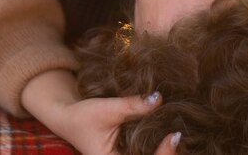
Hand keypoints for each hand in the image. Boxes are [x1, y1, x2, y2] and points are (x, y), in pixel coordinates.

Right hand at [50, 92, 165, 154]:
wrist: (69, 118)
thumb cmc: (83, 116)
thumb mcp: (107, 109)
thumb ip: (132, 106)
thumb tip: (158, 98)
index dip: (164, 154)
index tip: (174, 135)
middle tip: (178, 136)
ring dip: (164, 152)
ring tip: (174, 135)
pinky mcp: (127, 154)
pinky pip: (146, 154)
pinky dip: (158, 148)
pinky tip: (166, 136)